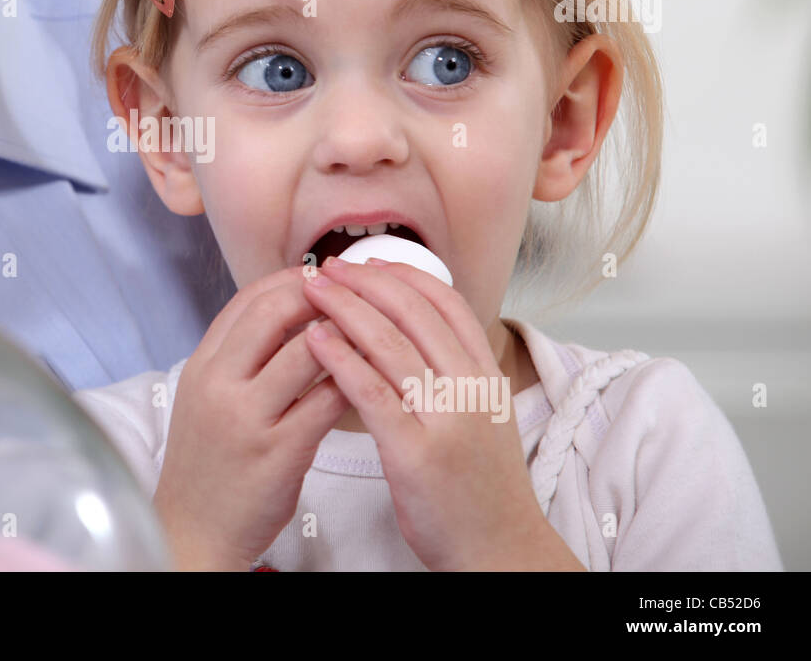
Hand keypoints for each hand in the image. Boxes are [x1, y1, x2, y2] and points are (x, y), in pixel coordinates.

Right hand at [153, 266, 350, 570]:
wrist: (194, 529)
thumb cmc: (211, 464)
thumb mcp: (207, 398)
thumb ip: (239, 357)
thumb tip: (288, 313)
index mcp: (202, 366)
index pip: (248, 299)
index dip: (292, 279)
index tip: (325, 277)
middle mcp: (218, 384)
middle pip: (275, 313)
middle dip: (322, 296)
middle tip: (355, 297)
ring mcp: (246, 418)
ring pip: (306, 352)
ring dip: (345, 335)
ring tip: (372, 333)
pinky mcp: (277, 452)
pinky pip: (325, 401)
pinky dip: (352, 382)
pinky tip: (370, 379)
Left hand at [302, 256, 573, 570]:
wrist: (500, 550)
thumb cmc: (481, 490)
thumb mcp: (484, 417)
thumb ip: (457, 374)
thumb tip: (419, 333)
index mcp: (487, 376)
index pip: (448, 303)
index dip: (404, 275)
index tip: (369, 262)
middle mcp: (471, 389)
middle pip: (414, 313)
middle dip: (366, 282)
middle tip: (330, 268)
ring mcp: (446, 419)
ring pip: (390, 344)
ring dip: (345, 308)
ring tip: (313, 291)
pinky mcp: (416, 452)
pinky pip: (372, 391)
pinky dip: (340, 358)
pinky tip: (316, 340)